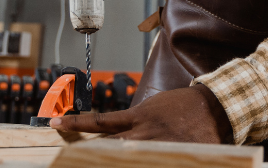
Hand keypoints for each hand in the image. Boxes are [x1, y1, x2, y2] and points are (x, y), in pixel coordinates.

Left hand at [50, 85, 234, 143]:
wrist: (213, 108)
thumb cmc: (183, 106)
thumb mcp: (154, 107)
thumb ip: (135, 121)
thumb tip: (117, 135)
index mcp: (136, 116)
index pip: (98, 122)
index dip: (75, 124)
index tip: (54, 125)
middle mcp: (140, 132)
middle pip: (105, 146)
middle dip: (84, 153)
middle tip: (62, 158)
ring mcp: (153, 145)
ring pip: (120, 157)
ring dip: (104, 159)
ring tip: (83, 161)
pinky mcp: (168, 152)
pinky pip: (144, 159)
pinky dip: (130, 160)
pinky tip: (121, 160)